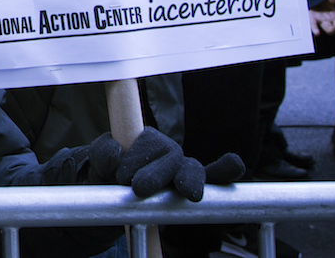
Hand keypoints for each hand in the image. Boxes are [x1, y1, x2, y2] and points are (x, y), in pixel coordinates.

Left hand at [89, 128, 244, 200]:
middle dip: (158, 173)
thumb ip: (103, 153)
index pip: (148, 143)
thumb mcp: (101, 161)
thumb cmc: (111, 171)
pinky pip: (214, 178)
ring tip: (189, 192)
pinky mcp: (193, 187)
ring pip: (192, 168)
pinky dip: (224, 171)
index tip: (122, 177)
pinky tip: (234, 165)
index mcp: (147, 141)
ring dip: (190, 179)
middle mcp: (168, 152)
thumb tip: (116, 151)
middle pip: (171, 156)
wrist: (116, 193)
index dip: (138, 157)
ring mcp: (183, 170)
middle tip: (139, 188)